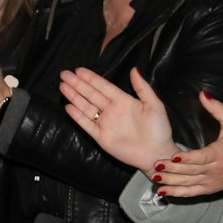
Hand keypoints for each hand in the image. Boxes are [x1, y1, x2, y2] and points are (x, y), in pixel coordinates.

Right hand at [62, 66, 176, 169]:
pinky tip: (69, 106)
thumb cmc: (159, 129)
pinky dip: (78, 116)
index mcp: (124, 101)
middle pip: (91, 95)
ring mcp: (106, 124)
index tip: (78, 70)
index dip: (91, 78)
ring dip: (74, 97)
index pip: (103, 87)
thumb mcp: (154, 105)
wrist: (158, 153)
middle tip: (64, 74)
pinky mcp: (102, 137)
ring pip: (86, 108)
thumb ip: (143, 88)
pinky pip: (87, 125)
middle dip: (78, 85)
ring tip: (63, 86)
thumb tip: (134, 69)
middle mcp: (112, 111)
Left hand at [151, 92, 222, 196]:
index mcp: (219, 154)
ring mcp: (209, 181)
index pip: (201, 157)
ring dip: (170, 181)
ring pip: (187, 183)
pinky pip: (189, 193)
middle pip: (190, 171)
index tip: (174, 156)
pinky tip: (161, 190)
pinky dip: (175, 193)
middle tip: (156, 164)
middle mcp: (213, 170)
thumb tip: (203, 94)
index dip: (188, 158)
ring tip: (155, 176)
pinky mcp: (206, 189)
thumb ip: (218, 109)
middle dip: (172, 169)